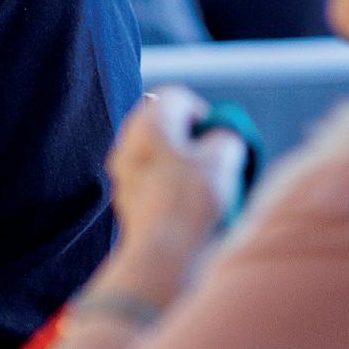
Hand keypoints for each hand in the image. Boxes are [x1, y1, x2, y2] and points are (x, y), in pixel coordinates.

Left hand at [106, 87, 246, 276]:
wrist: (162, 251)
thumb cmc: (191, 199)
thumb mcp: (224, 156)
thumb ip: (226, 135)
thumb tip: (220, 139)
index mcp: (149, 122)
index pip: (175, 97)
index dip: (202, 111)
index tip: (217, 134)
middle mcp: (128, 143)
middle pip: (162, 125)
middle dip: (190, 137)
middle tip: (211, 156)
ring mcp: (123, 172)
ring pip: (155, 153)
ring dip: (180, 161)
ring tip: (202, 183)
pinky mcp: (126, 199)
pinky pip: (150, 179)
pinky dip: (168, 183)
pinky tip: (186, 203)